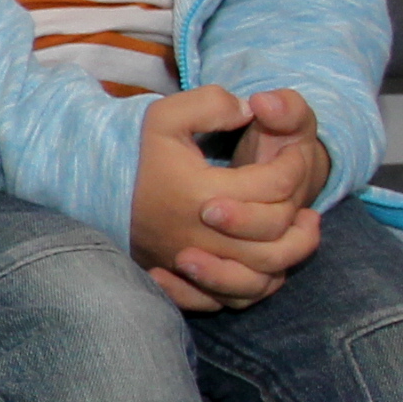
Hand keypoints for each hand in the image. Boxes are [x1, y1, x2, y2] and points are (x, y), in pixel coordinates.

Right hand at [127, 86, 326, 310]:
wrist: (97, 191)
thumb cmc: (137, 153)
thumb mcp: (167, 115)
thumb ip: (211, 103)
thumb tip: (250, 111)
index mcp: (198, 195)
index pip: (271, 187)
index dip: (292, 165)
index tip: (291, 149)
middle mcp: (197, 239)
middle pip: (273, 234)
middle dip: (296, 207)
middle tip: (300, 184)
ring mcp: (193, 268)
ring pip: (263, 275)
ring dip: (293, 250)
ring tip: (305, 224)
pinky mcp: (189, 285)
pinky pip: (238, 298)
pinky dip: (264, 283)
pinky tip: (274, 258)